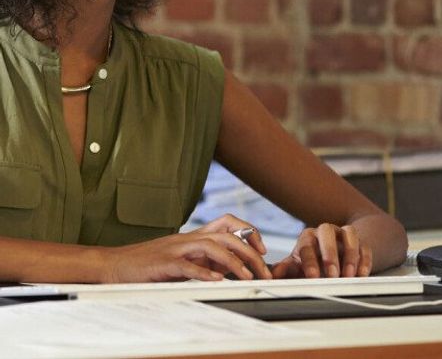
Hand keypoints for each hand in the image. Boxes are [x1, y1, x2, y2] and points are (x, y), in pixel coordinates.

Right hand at [100, 216, 272, 282]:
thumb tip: (229, 268)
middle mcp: (188, 239)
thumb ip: (203, 260)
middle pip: (227, 236)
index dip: (249, 232)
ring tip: (247, 276)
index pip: (228, 224)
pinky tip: (216, 281)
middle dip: (250, 252)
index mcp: (194, 237)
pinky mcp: (163, 264)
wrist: (113, 265)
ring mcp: (176, 249)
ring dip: (233, 262)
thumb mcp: (182, 259)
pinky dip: (204, 273)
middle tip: (263, 271)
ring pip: (212, 247)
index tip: (262, 251)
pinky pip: (187, 266)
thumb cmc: (148, 264)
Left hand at [270, 223, 371, 278]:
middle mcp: (326, 231)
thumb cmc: (311, 262)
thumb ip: (284, 270)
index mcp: (308, 237)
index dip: (310, 261)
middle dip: (330, 254)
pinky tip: (361, 274)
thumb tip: (268, 275)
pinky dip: (364, 260)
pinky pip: (364, 246)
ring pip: (350, 234)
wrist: (333, 255)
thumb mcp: (296, 266)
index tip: (313, 277)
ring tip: (348, 276)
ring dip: (350, 255)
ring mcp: (345, 234)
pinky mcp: (361, 241)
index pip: (307, 245)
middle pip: (327, 232)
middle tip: (332, 275)